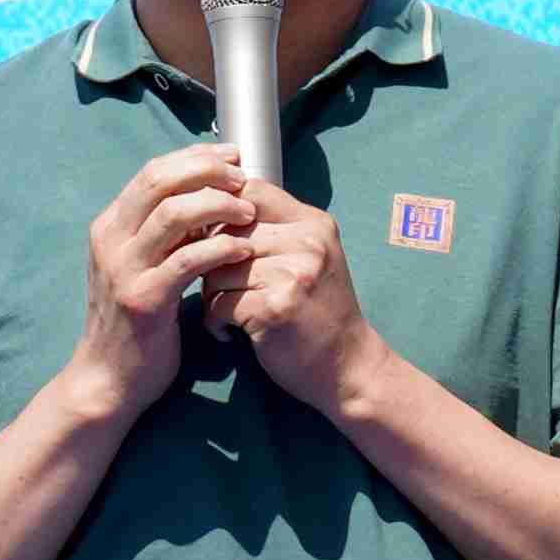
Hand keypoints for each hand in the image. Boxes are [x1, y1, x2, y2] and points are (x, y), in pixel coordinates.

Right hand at [59, 142, 250, 418]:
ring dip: (218, 206)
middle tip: (244, 179)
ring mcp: (123, 269)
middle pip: (160, 181)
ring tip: (249, 213)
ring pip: (173, 214)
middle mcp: (111, 240)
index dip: (195, 158)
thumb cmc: (135, 323)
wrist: (108, 380)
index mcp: (110, 226)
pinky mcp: (143, 300)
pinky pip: (186, 260)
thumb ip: (164, 235)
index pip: (153, 171)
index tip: (231, 157)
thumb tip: (207, 198)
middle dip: (207, 172)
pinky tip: (242, 251)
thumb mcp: (142, 268)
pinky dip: (219, 248)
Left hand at [215, 176, 378, 411]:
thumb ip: (273, 231)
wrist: (348, 367)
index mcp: (313, 223)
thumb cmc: (319, 314)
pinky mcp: (275, 308)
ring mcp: (294, 274)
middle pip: (226, 231)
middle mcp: (307, 242)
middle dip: (211, 261)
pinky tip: (228, 332)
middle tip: (220, 288)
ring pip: (217, 268)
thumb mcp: (309, 259)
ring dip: (211, 294)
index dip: (220, 212)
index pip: (250, 191)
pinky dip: (214, 321)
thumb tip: (210, 209)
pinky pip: (218, 302)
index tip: (213, 240)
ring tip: (227, 312)